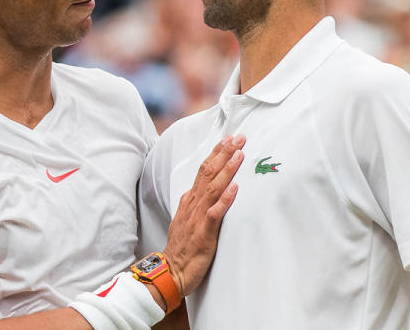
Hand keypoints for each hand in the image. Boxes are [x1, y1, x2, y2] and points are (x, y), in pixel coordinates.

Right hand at [163, 135, 244, 296]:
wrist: (170, 271)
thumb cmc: (181, 247)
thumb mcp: (186, 219)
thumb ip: (195, 203)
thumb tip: (203, 188)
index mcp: (190, 200)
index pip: (203, 170)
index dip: (216, 153)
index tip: (229, 139)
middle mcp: (193, 204)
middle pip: (208, 173)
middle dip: (224, 154)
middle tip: (239, 137)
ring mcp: (197, 217)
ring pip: (213, 188)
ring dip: (226, 170)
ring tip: (239, 155)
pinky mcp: (204, 233)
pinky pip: (215, 213)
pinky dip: (225, 200)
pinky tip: (234, 188)